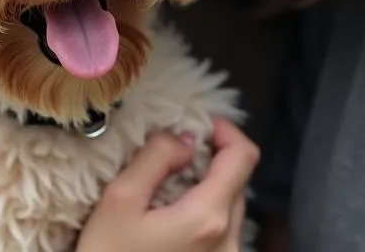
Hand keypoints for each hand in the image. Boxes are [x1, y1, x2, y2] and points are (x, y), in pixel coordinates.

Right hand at [78, 117, 258, 251]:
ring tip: (169, 188)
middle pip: (237, 180)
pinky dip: (205, 212)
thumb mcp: (120, 199)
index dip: (225, 130)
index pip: (244, 155)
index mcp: (209, 217)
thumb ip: (157, 157)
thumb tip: (186, 139)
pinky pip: (222, 230)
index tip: (198, 125)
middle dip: (212, 159)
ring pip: (231, 205)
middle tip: (175, 155)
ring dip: (208, 186)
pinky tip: (172, 218)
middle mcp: (229, 241)